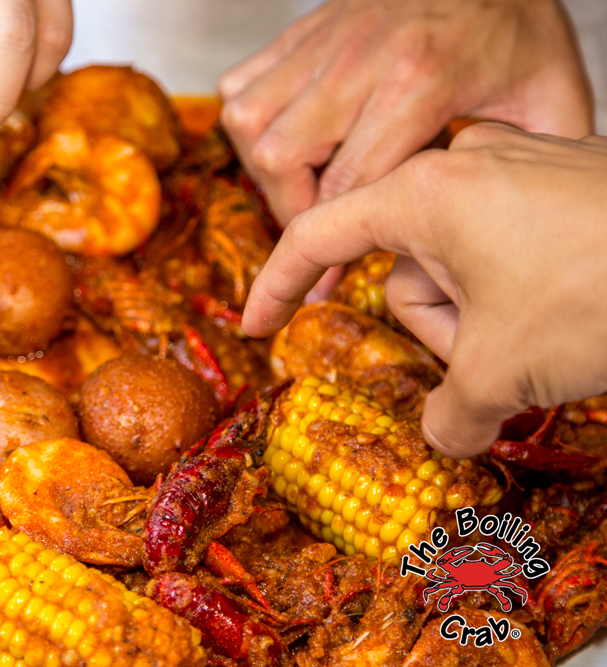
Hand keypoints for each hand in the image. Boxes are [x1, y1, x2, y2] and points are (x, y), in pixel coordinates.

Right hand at [220, 0, 591, 226]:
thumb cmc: (513, 23)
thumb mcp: (549, 94)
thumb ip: (526, 166)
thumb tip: (505, 232)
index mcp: (420, 81)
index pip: (349, 183)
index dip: (330, 245)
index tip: (323, 287)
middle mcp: (357, 61)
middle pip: (280, 157)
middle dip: (289, 209)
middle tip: (315, 229)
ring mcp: (322, 43)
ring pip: (249, 122)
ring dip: (264, 169)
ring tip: (298, 187)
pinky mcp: (301, 32)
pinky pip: (239, 85)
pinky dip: (249, 123)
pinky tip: (285, 138)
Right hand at [242, 124, 606, 457]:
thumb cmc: (596, 291)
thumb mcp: (500, 368)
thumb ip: (448, 412)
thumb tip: (442, 436)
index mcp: (422, 192)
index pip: (317, 236)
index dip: (279, 286)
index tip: (255, 325)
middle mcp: (462, 167)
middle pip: (406, 269)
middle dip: (437, 327)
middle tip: (488, 360)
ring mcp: (517, 169)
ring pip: (462, 264)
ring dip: (483, 319)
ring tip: (542, 338)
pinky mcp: (563, 183)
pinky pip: (507, 247)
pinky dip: (518, 294)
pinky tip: (564, 314)